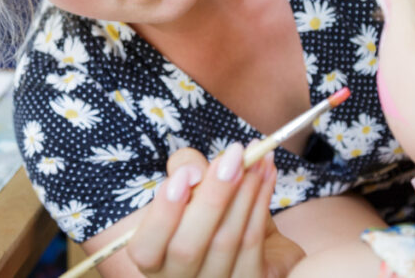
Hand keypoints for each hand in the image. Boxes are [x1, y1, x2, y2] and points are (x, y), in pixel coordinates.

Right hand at [128, 143, 304, 277]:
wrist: (257, 244)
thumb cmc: (211, 211)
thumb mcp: (191, 188)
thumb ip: (185, 171)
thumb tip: (193, 171)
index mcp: (156, 260)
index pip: (146, 249)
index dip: (162, 215)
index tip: (182, 176)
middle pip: (188, 247)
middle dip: (212, 195)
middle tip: (234, 155)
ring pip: (227, 240)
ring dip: (246, 189)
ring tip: (258, 155)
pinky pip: (255, 239)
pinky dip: (263, 198)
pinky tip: (268, 171)